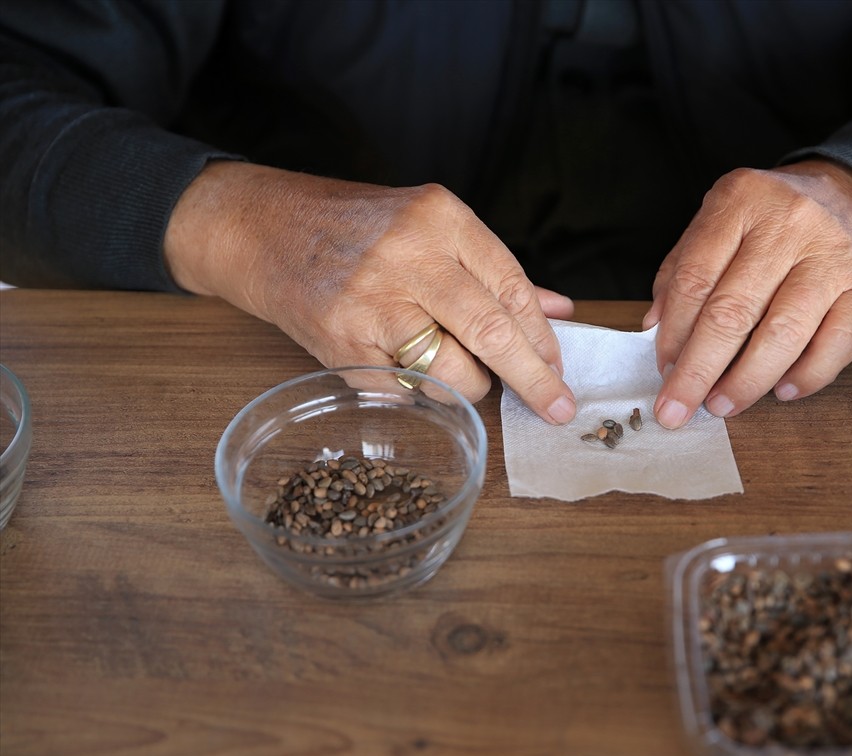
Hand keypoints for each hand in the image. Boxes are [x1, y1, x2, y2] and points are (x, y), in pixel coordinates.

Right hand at [165, 161, 577, 423]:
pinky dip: (422, 395)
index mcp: (440, 218)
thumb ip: (494, 270)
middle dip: (533, 379)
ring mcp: (372, 300)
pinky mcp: (341, 341)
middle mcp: (408, 255)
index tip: (558, 367)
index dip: (542, 337)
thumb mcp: (430, 227)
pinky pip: (404, 391)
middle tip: (557, 408)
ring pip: (452, 370)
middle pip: (492, 331)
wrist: (262, 228)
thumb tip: (557, 311)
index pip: (511, 288)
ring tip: (467, 377)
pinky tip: (417, 377)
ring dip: (473, 387)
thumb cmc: (356, 228)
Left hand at [643, 159, 851, 428]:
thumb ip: (683, 268)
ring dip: (746, 381)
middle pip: (733, 311)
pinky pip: (836, 345)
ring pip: (783, 334)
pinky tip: (780, 392)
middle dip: (699, 371)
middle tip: (678, 409)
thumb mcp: (720, 220)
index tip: (662, 370)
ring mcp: (832, 257)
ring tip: (722, 405)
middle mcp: (789, 225)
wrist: (851, 195)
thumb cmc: (772, 218)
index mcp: (741, 202)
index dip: (673, 333)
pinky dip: (805, 377)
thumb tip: (655, 327)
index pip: (696, 278)